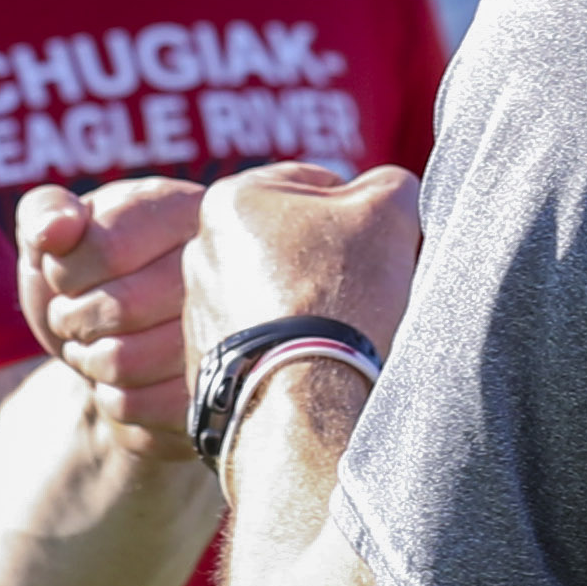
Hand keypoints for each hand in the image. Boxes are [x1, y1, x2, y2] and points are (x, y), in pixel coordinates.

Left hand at [15, 175, 206, 458]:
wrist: (124, 345)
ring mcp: (232, 336)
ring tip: (98, 346)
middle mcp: (225, 267)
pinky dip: (114, 398)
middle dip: (74, 319)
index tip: (65, 278)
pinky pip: (143, 409)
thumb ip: (45, 213)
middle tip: (75, 319)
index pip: (107, 248)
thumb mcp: (58, 235)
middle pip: (122, 308)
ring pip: (128, 363)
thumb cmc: (89, 277)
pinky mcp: (223, 396)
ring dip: (91, 361)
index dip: (65, 274)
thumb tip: (56, 231)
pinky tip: (123, 379)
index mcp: (186, 210)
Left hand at [178, 165, 423, 392]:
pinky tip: (315, 358)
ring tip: (340, 329)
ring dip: (309, 301)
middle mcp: (199, 250)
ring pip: (275, 289)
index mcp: (229, 199)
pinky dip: (288, 343)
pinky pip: (261, 337)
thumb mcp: (389, 212)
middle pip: (291, 239)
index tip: (381, 245)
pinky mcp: (206, 361)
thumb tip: (384, 197)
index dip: (362, 212)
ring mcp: (197, 309)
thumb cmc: (339, 296)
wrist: (302, 400)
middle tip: (365, 286)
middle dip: (332, 258)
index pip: (316, 185)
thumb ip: (389, 185)